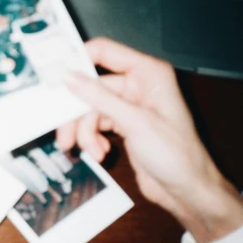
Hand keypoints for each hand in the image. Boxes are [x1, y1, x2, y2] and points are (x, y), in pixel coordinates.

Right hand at [57, 37, 242, 242]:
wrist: (186, 190)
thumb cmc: (177, 155)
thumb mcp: (135, 122)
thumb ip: (99, 98)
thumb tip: (70, 78)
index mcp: (148, 73)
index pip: (104, 52)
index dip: (79, 62)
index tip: (56, 77)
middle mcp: (137, 85)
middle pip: (91, 88)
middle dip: (78, 114)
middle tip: (66, 133)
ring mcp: (129, 105)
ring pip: (89, 109)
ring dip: (85, 132)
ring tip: (92, 151)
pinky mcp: (122, 123)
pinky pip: (95, 124)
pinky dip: (92, 139)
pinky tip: (100, 152)